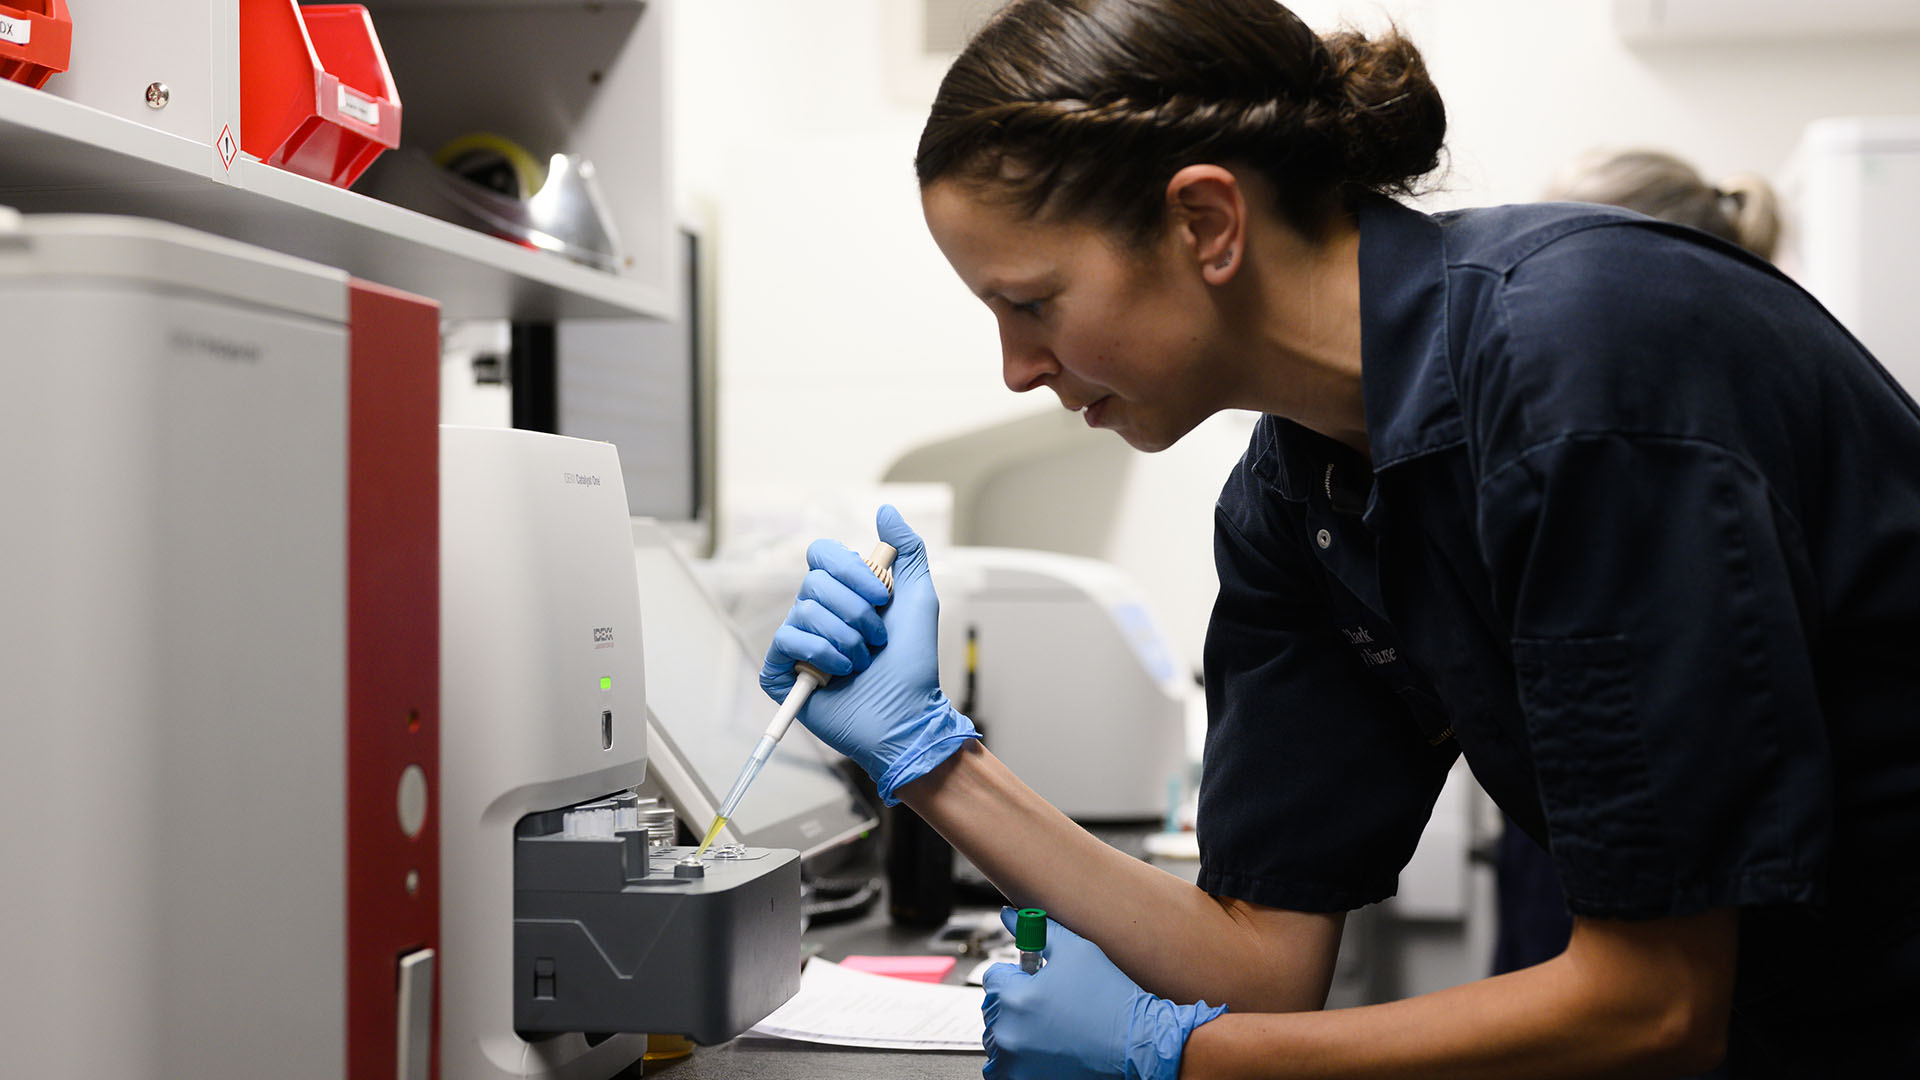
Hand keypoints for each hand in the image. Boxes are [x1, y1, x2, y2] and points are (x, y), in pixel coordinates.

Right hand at [759, 505, 977, 802]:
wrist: (906, 715)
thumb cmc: (914, 664)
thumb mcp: (919, 598)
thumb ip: (906, 551)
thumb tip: (885, 511)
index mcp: (843, 592)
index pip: (822, 554)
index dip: (850, 570)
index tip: (880, 595)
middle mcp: (816, 612)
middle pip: (815, 582)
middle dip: (857, 613)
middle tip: (877, 639)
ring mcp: (798, 641)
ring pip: (805, 612)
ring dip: (847, 640)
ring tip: (862, 662)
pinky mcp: (782, 670)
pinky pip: (787, 640)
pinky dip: (821, 654)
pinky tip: (839, 674)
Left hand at [982, 908, 1225, 1079]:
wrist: (1138, 1042)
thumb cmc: (1111, 998)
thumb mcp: (1076, 951)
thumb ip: (1037, 930)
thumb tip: (1010, 916)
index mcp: (1016, 997)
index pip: (993, 978)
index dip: (1017, 976)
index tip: (1035, 981)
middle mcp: (1010, 1033)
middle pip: (993, 1008)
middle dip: (1014, 1002)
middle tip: (1048, 1003)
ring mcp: (1015, 1063)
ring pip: (997, 1038)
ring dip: (1014, 1030)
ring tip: (1049, 1026)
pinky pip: (1002, 1069)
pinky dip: (1015, 1060)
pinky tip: (1042, 1049)